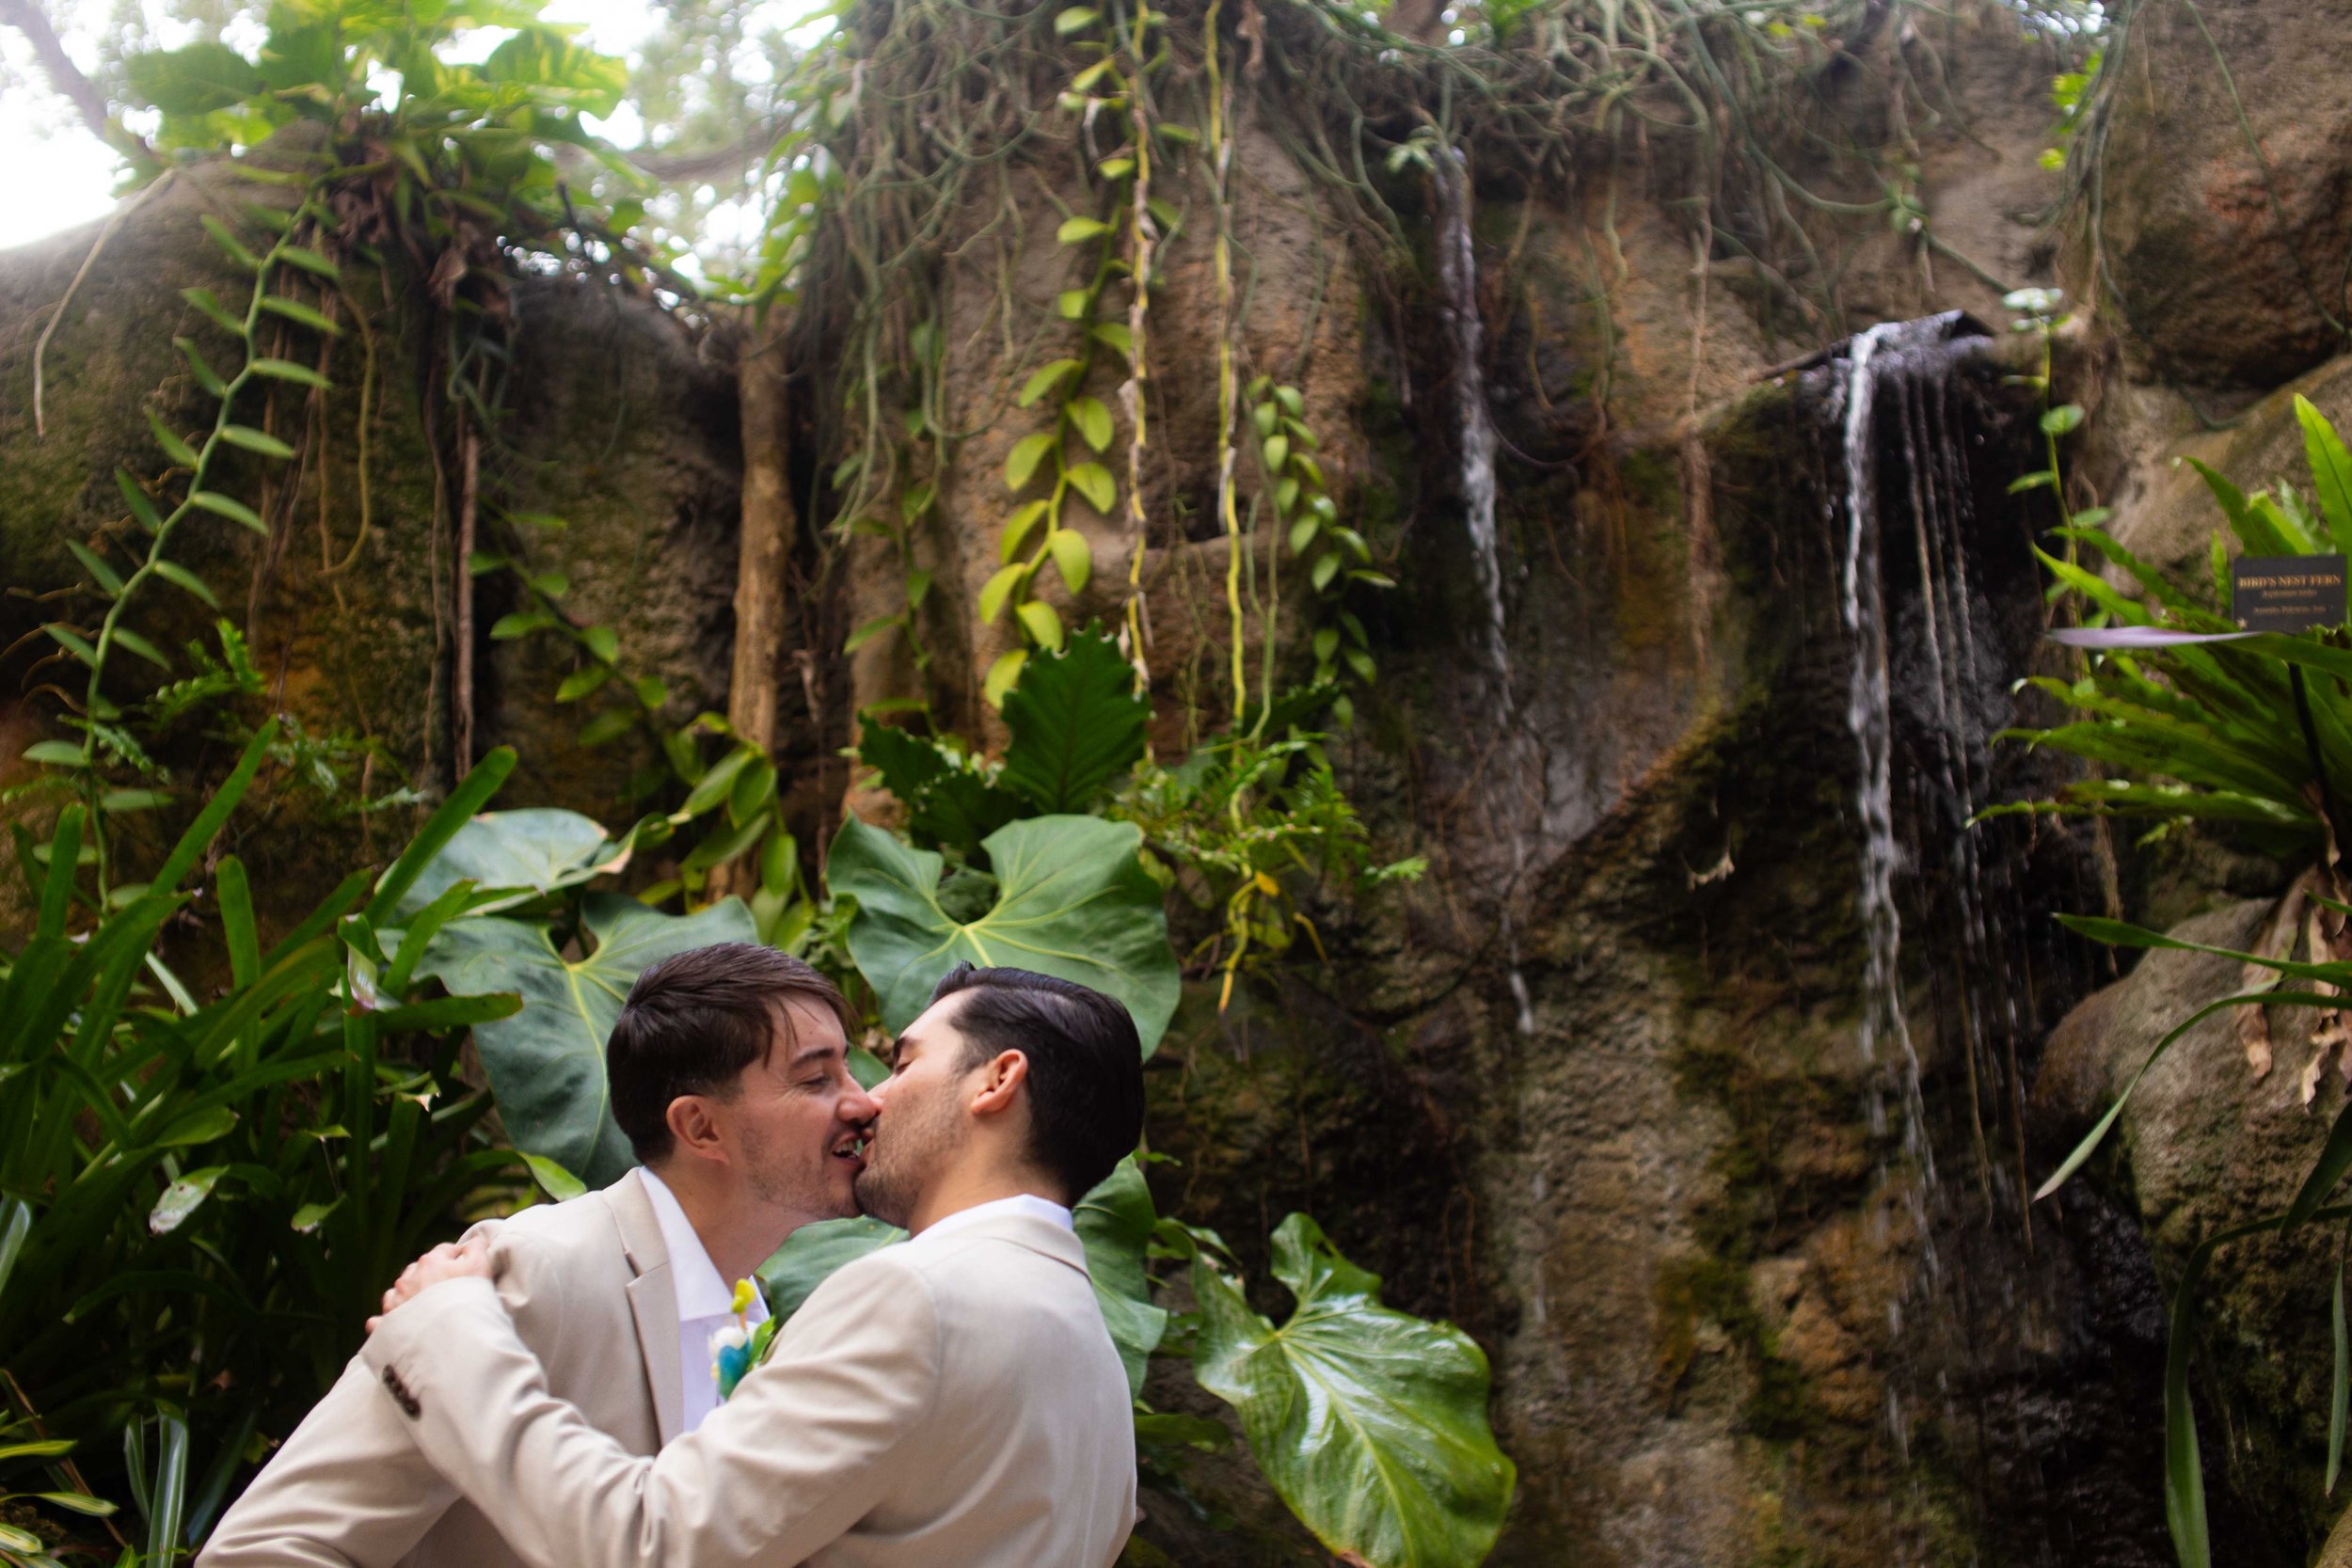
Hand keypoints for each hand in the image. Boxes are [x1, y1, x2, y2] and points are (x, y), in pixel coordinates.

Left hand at [366, 1235, 491, 1331]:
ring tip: (426, 1307)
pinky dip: (389, 1316)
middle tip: (449, 1290)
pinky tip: (396, 1321)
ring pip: (400, 1289)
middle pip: (421, 1268)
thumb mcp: (480, 1268)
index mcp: (431, 1262)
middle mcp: (409, 1278)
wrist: (447, 1339)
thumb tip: (475, 1241)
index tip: (467, 1268)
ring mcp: (396, 1300)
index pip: (445, 1250)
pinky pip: (383, 1316)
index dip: (458, 1257)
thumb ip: (476, 1249)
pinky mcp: (387, 1323)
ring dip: (411, 1293)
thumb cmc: (466, 1302)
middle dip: (433, 1274)